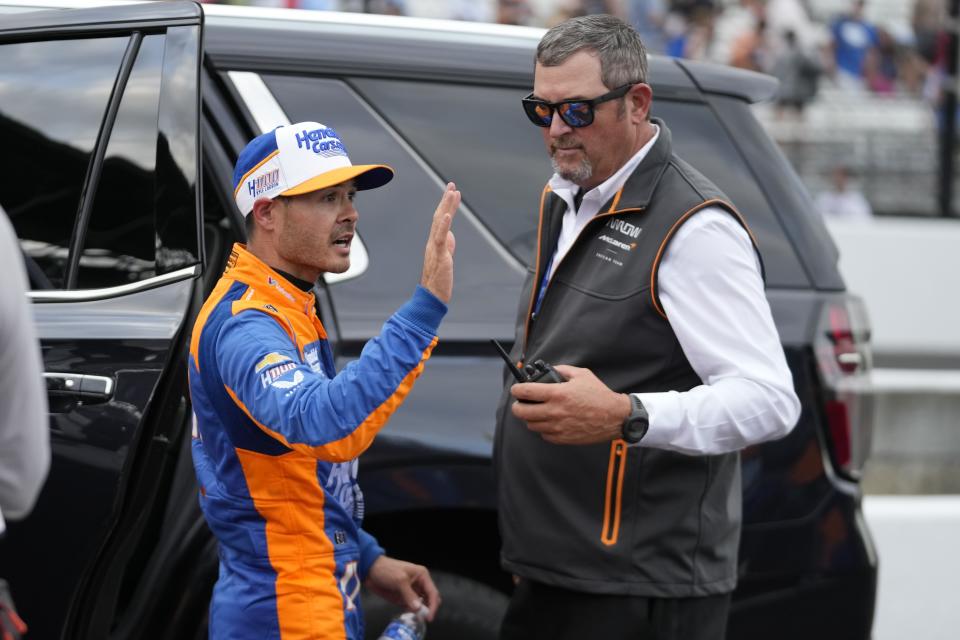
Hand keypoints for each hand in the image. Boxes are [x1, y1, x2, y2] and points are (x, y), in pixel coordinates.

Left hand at [364, 556, 440, 621]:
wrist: (370, 571)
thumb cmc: (386, 570)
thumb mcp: (399, 580)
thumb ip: (409, 595)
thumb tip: (418, 608)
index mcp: (422, 576)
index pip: (433, 593)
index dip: (433, 606)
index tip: (429, 617)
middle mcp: (419, 584)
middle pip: (430, 599)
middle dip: (428, 609)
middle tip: (423, 618)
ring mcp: (412, 591)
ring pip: (422, 604)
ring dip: (420, 611)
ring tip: (415, 616)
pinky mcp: (404, 597)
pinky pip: (412, 606)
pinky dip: (412, 611)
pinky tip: (408, 612)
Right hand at [420, 182, 459, 303]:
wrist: (432, 296)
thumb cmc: (438, 280)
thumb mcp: (446, 259)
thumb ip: (447, 246)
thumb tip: (451, 236)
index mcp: (435, 242)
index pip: (441, 219)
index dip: (447, 205)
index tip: (452, 192)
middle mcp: (433, 242)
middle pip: (439, 216)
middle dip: (446, 200)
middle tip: (452, 185)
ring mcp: (435, 248)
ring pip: (440, 223)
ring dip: (446, 207)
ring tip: (453, 193)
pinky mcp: (439, 255)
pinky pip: (440, 238)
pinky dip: (444, 225)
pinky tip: (447, 214)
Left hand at [510, 365, 630, 444]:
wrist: (614, 417)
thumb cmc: (599, 395)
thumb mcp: (581, 375)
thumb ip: (562, 370)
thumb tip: (548, 370)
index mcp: (557, 393)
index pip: (525, 392)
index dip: (516, 390)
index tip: (516, 389)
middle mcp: (554, 411)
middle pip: (521, 412)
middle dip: (517, 406)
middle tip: (521, 403)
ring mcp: (557, 426)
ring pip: (531, 425)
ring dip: (530, 418)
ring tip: (537, 412)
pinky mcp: (562, 438)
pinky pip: (543, 435)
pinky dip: (543, 428)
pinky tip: (549, 422)